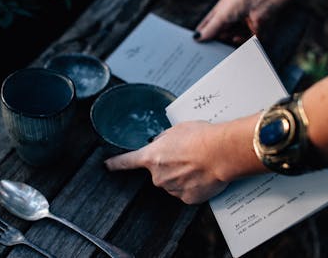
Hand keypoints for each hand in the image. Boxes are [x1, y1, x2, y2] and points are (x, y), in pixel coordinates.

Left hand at [104, 121, 229, 203]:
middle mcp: (158, 176)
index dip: (116, 163)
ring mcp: (172, 189)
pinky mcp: (188, 198)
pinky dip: (193, 186)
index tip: (107, 165)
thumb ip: (163, 140)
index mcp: (151, 156)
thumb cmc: (200, 137)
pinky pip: (187, 192)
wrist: (220, 152)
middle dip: (169, 166)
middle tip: (186, 156)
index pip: (127, 161)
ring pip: (173, 183)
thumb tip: (161, 144)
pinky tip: (202, 176)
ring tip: (198, 164)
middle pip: (158, 173)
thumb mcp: (176, 130)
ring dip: (182, 176)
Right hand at [196, 0, 275, 43]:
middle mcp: (234, 15)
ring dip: (229, 38)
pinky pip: (246, 41)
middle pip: (221, 32)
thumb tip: (197, 38)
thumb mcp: (221, 15)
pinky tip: (237, 38)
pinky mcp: (255, 30)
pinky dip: (241, 41)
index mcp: (223, 8)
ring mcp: (244, 23)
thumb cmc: (241, 0)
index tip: (197, 40)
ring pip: (233, 37)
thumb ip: (210, 29)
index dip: (203, 30)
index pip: (210, 22)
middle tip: (211, 45)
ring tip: (227, 37)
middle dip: (217, 38)